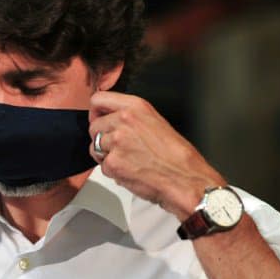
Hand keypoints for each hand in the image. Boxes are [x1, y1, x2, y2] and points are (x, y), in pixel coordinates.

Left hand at [88, 91, 224, 219]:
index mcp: (136, 107)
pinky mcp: (112, 163)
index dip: (96, 112)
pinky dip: (113, 171)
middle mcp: (124, 120)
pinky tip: (130, 171)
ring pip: (94, 146)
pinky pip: (102, 166)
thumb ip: (131, 117)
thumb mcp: (156, 122)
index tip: (99, 119)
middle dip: (102, 137)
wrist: (185, 179)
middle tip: (119, 147)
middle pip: (94, 126)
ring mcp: (116, 142)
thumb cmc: (176, 155)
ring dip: (106, 155)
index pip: (98, 100)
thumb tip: (111, 118)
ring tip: (127, 160)